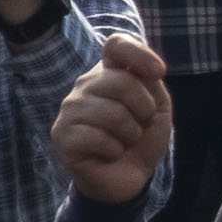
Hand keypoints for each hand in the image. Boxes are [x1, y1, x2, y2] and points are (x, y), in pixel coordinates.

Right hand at [51, 33, 168, 204]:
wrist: (129, 176)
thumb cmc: (141, 137)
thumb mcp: (156, 106)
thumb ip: (150, 82)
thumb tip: (148, 70)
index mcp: (108, 72)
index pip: (116, 44)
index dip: (139, 54)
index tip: (160, 72)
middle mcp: (85, 85)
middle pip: (121, 82)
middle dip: (143, 110)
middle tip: (139, 126)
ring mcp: (69, 110)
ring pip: (112, 113)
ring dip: (130, 134)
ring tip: (124, 141)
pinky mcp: (62, 135)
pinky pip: (98, 138)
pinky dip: (114, 150)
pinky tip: (109, 154)